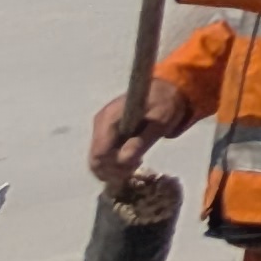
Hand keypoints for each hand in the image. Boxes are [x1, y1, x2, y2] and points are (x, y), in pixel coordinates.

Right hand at [85, 85, 169, 203]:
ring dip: (114, 169)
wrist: (165, 91)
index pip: (99, 153)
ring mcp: (100, 128)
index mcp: (110, 116)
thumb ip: (143, 140)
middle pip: (95, 160)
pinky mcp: (104, 134)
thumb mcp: (161, 120)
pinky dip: (113, 164)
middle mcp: (100, 122)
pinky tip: (131, 160)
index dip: (114, 166)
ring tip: (136, 162)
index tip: (134, 166)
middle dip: (114, 170)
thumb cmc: (165, 103)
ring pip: (96, 162)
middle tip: (137, 166)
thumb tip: (124, 159)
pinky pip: (102, 157)